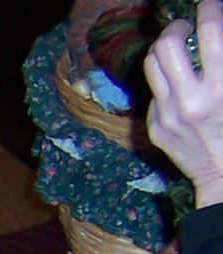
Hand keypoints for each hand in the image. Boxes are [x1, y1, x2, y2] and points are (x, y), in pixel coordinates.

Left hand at [147, 0, 222, 204]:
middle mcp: (190, 100)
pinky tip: (178, 84)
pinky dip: (165, 81)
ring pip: (151, 64)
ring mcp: (167, 115)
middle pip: (167, 44)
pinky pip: (153, 92)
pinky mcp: (155, 127)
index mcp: (221, 87)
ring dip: (163, 49)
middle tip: (186, 26)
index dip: (210, 9)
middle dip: (176, 27)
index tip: (210, 6)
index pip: (210, 32)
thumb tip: (219, 30)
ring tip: (176, 47)